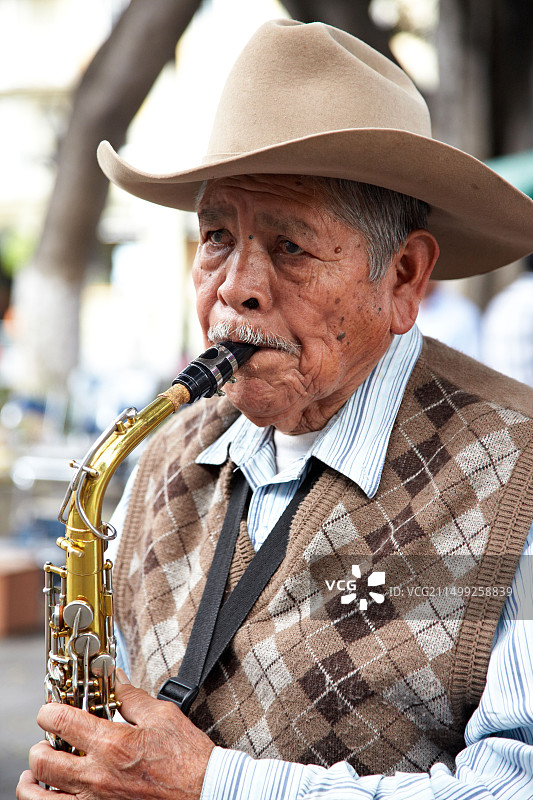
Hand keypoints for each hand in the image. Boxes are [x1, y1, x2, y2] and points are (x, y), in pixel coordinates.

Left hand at [16, 669, 214, 799]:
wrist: (204, 793)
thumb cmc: (187, 757)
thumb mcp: (161, 716)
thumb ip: (131, 697)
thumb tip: (115, 679)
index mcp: (111, 743)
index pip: (60, 720)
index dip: (48, 710)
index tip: (50, 709)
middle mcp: (96, 776)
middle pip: (42, 761)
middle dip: (39, 747)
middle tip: (49, 741)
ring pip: (39, 797)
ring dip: (34, 782)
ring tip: (41, 771)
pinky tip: (58, 792)